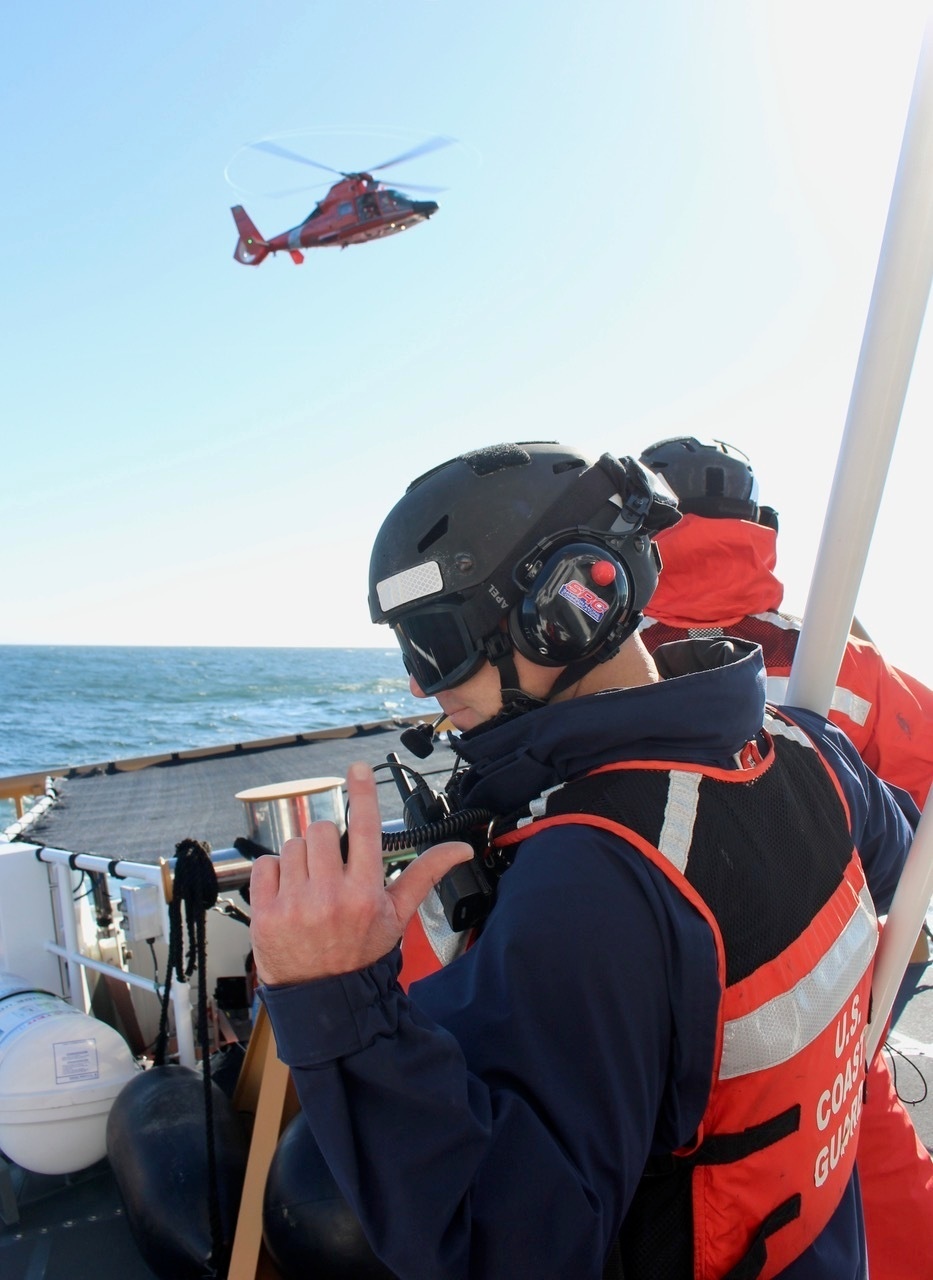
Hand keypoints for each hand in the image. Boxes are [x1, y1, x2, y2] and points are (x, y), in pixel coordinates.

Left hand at [249, 760, 472, 985]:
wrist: (325, 998)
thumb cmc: (362, 952)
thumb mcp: (398, 915)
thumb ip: (425, 874)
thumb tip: (461, 848)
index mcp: (365, 892)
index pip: (366, 829)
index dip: (363, 792)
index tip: (357, 768)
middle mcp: (330, 896)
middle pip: (322, 830)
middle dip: (326, 844)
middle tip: (330, 870)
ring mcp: (295, 905)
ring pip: (293, 845)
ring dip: (301, 860)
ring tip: (309, 888)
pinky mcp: (266, 913)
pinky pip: (265, 865)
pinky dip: (274, 874)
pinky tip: (287, 894)